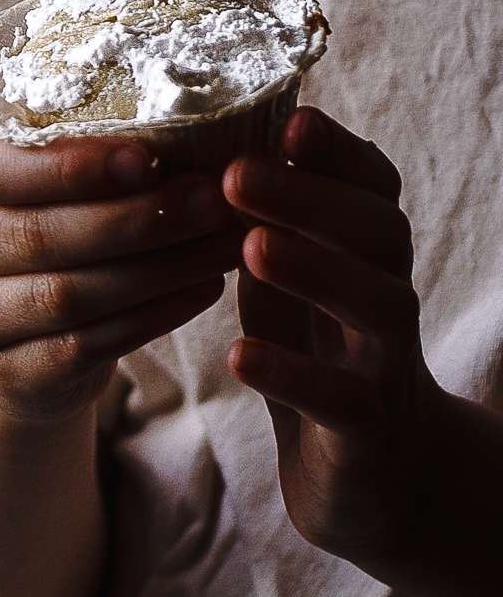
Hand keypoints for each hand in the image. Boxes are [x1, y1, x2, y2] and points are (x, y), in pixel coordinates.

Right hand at [0, 121, 242, 421]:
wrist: (18, 324)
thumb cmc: (50, 216)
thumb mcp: (51, 168)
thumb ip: (88, 140)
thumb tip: (185, 119)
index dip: (71, 167)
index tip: (148, 158)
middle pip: (39, 236)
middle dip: (139, 218)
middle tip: (214, 200)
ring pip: (68, 295)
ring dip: (160, 268)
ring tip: (226, 245)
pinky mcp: (7, 372)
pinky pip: (88, 345)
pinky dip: (155, 315)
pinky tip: (202, 289)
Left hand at [223, 106, 436, 564]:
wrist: (371, 474)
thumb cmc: (315, 352)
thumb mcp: (291, 280)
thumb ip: (267, 223)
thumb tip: (209, 146)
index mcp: (365, 256)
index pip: (372, 188)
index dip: (338, 152)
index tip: (290, 122)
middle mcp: (386, 298)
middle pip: (378, 233)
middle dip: (311, 198)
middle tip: (236, 174)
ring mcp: (385, 367)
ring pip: (378, 306)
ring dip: (316, 269)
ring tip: (250, 247)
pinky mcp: (368, 435)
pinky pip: (344, 402)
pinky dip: (295, 375)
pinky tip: (241, 355)